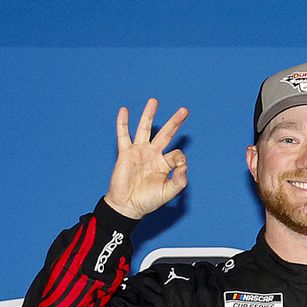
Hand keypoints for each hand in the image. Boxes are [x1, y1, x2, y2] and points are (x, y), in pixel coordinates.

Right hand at [104, 99, 188, 219]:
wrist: (127, 206)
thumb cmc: (147, 201)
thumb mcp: (168, 192)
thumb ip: (180, 180)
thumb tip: (184, 166)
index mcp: (164, 163)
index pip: (177, 153)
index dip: (181, 159)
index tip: (179, 168)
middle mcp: (153, 154)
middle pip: (166, 134)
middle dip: (175, 122)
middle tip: (184, 110)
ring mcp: (139, 152)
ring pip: (145, 129)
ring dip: (149, 114)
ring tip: (154, 101)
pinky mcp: (125, 153)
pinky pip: (123, 135)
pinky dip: (122, 123)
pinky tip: (124, 111)